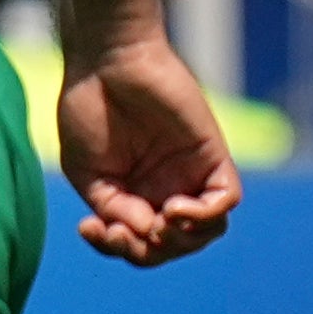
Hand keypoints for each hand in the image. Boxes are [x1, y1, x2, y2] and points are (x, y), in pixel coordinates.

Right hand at [56, 31, 241, 268]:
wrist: (108, 62)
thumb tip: (143, 232)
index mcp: (134, 196)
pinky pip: (226, 200)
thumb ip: (112, 206)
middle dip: (149, 251)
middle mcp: (165, 188)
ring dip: (181, 240)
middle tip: (124, 230)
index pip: (141, 244)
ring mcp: (191, 174)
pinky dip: (205, 215)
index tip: (90, 228)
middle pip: (175, 245)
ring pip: (206, 231)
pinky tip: (174, 207)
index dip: (119, 249)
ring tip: (159, 222)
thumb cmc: (87, 108)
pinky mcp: (212, 156)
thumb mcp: (86, 171)